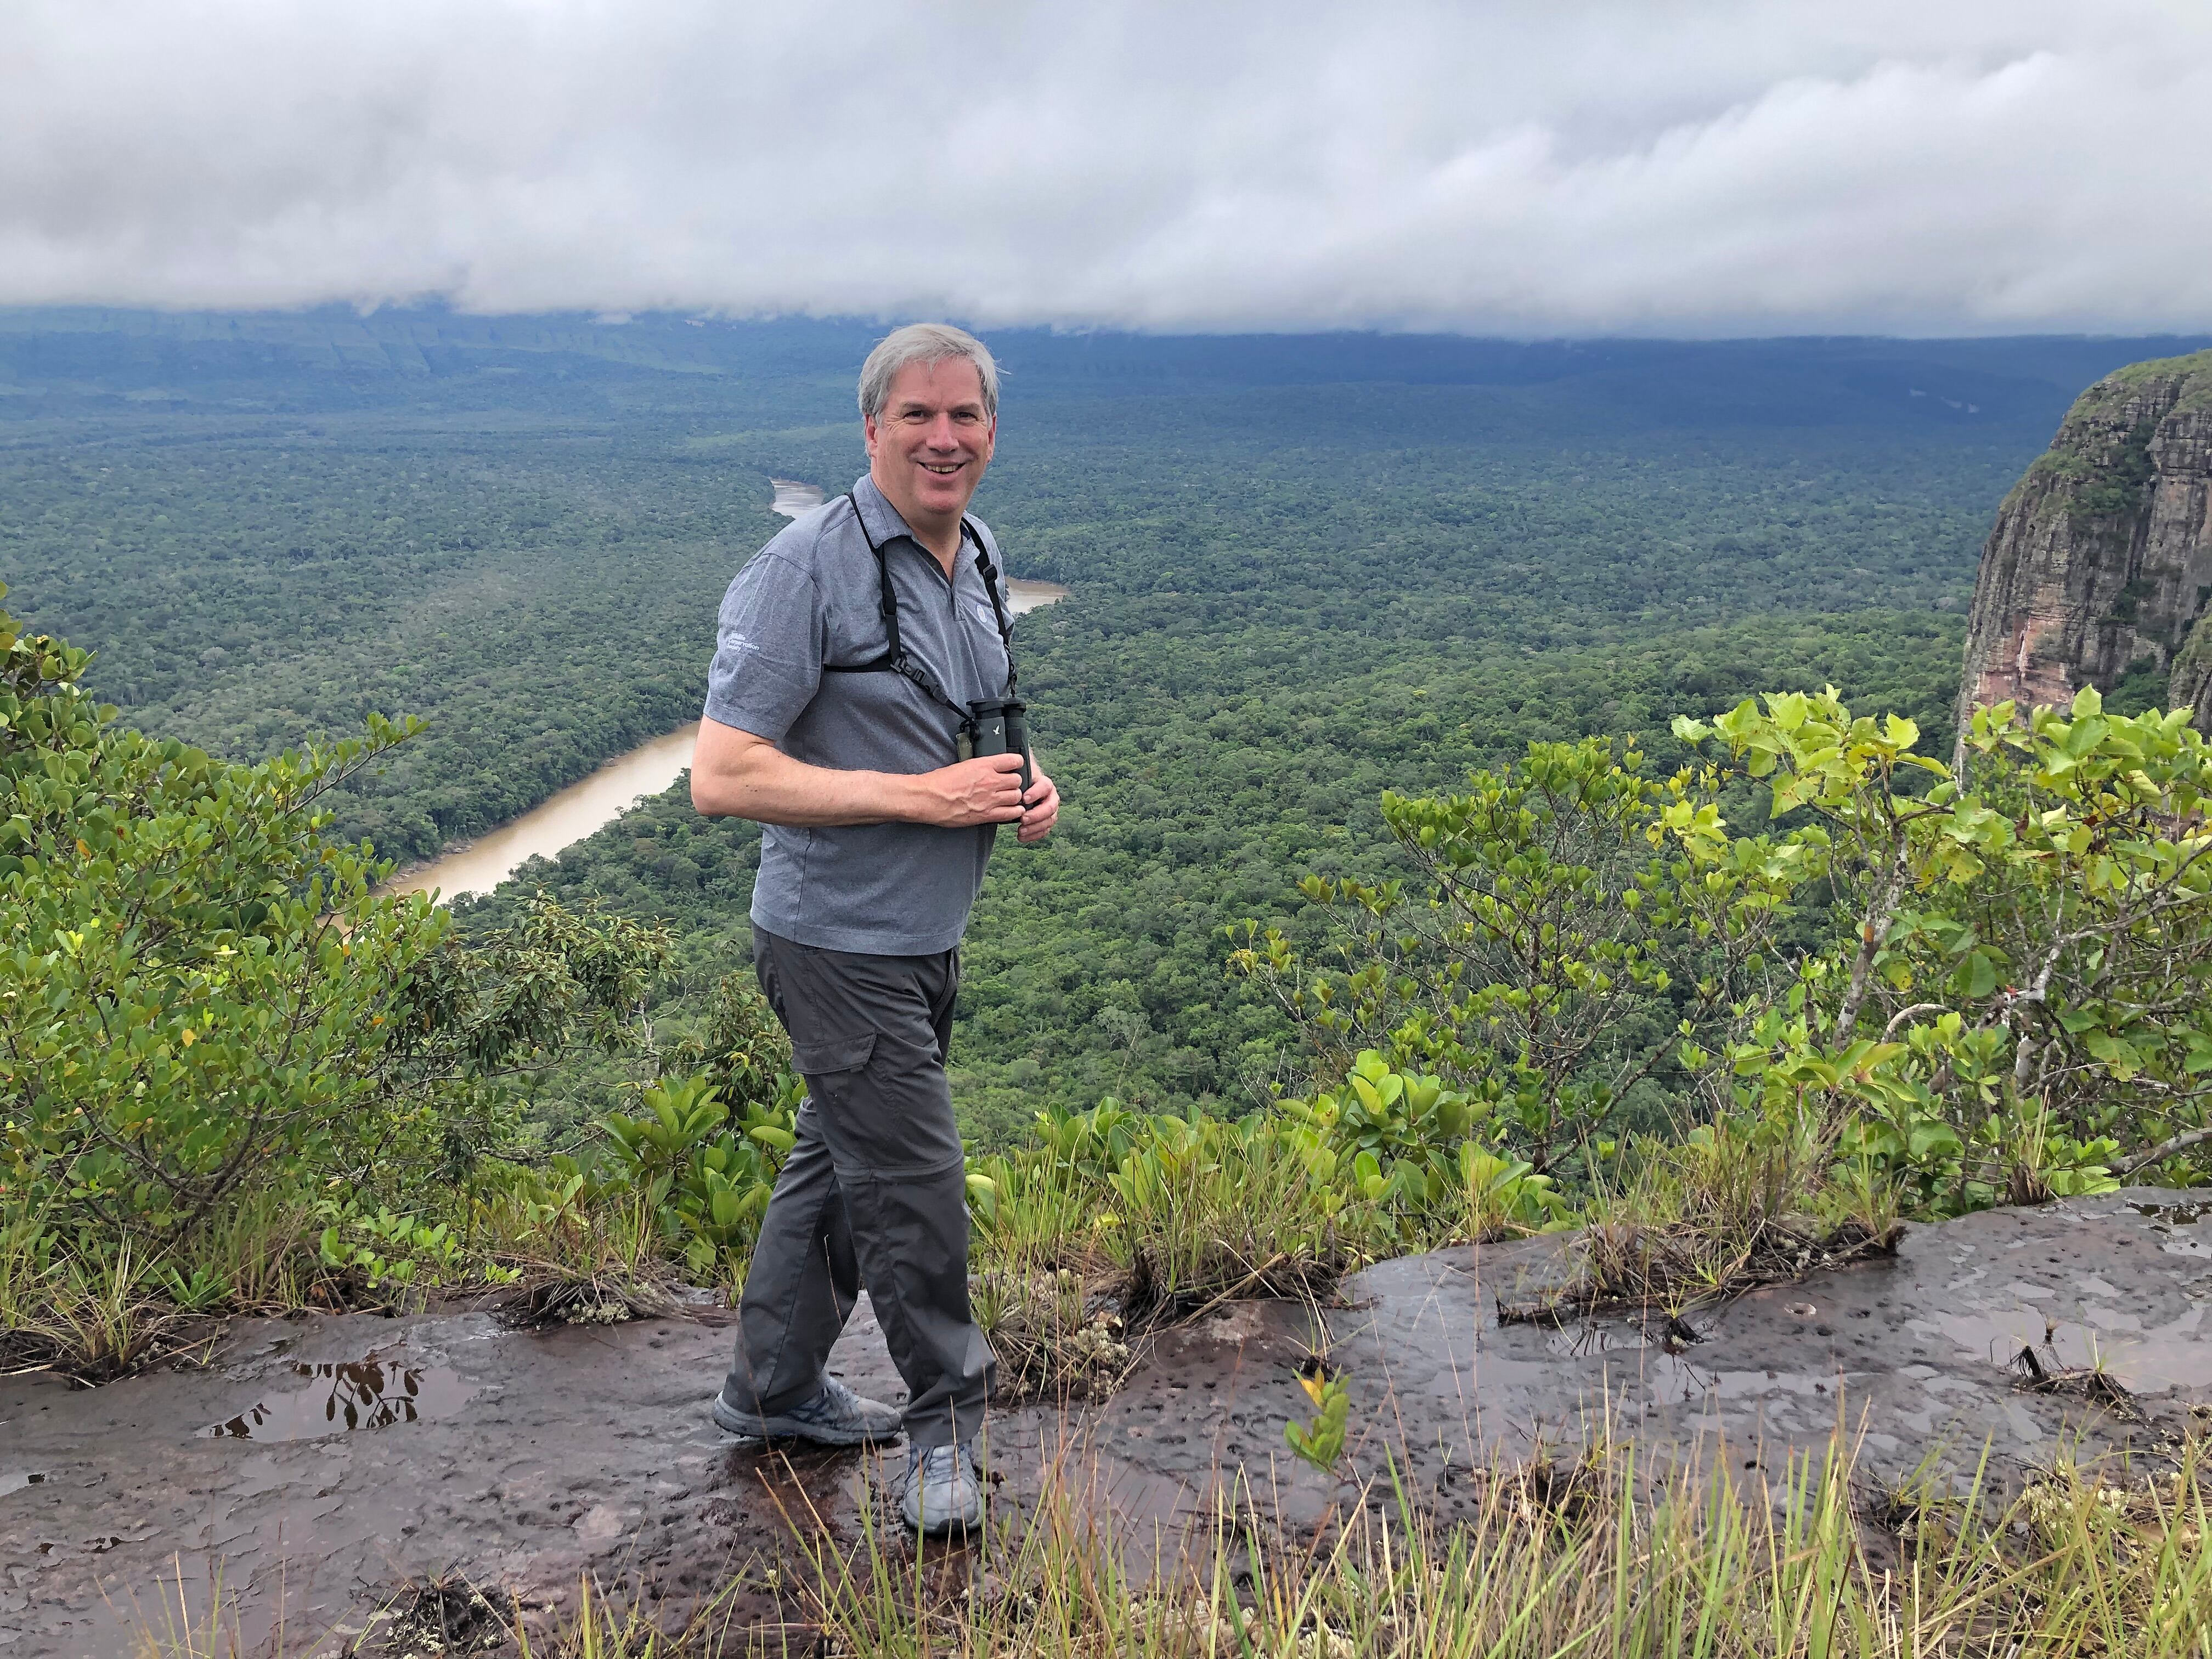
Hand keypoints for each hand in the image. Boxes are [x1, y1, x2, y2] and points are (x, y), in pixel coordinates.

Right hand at [911, 753, 1027, 827]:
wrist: (929, 798)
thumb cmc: (940, 782)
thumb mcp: (962, 765)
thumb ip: (980, 767)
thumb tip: (988, 768)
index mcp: (984, 765)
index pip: (1013, 760)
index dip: (1016, 763)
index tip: (1014, 766)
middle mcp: (990, 781)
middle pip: (1017, 780)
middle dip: (1015, 782)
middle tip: (1009, 785)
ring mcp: (990, 799)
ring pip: (1017, 796)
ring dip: (1015, 797)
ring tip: (1009, 798)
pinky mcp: (987, 815)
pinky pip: (1011, 813)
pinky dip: (1014, 811)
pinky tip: (1012, 810)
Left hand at [1018, 763, 1059, 843]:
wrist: (1019, 789)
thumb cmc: (1017, 781)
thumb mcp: (1017, 774)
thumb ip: (1016, 773)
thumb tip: (1010, 771)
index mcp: (1045, 784)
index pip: (1045, 787)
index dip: (1036, 793)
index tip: (1024, 798)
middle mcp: (1050, 797)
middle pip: (1050, 807)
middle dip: (1037, 814)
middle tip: (1022, 819)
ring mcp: (1049, 811)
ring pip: (1049, 820)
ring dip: (1035, 827)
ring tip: (1020, 831)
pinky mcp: (1045, 822)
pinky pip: (1044, 830)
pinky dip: (1034, 835)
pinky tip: (1021, 837)